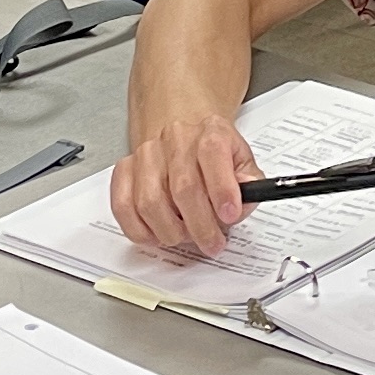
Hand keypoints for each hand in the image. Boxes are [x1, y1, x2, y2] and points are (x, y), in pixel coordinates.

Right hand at [108, 111, 256, 256]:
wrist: (184, 138)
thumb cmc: (214, 156)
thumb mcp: (243, 163)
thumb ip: (251, 183)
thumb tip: (247, 196)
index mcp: (210, 131)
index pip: (213, 152)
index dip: (222, 188)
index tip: (231, 215)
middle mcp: (175, 138)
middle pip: (182, 187)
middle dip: (201, 225)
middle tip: (212, 243)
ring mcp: (146, 154)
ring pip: (150, 202)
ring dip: (171, 231)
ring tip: (186, 236)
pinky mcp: (124, 170)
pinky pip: (123, 207)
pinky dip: (141, 231)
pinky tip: (159, 233)